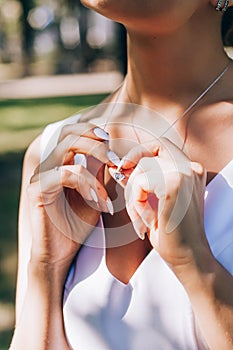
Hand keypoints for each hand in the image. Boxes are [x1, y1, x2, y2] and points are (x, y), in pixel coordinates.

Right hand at [28, 123, 115, 268]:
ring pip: (67, 148)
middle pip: (68, 133)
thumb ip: (97, 172)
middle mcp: (47, 166)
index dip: (93, 133)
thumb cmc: (77, 224)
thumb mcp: (93, 193)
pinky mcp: (37, 191)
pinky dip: (87, 183)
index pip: (72, 133)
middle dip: (95, 139)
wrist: (60, 253)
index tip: (115, 148)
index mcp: (59, 164)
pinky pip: (65, 174)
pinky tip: (99, 201)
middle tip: (114, 157)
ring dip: (95, 159)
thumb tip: (111, 152)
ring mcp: (39, 177)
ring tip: (114, 177)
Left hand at [110, 138, 208, 269]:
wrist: (187, 257)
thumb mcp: (152, 200)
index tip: (125, 172)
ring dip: (133, 195)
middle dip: (132, 174)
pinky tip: (147, 220)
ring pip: (141, 169)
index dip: (138, 155)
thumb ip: (139, 180)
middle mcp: (191, 166)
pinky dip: (136, 202)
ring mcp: (185, 173)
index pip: (158, 145)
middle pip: (147, 154)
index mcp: (190, 169)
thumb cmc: (169, 232)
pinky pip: (140, 182)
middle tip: (132, 200)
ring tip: (141, 217)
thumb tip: (117, 166)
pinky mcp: (174, 184)